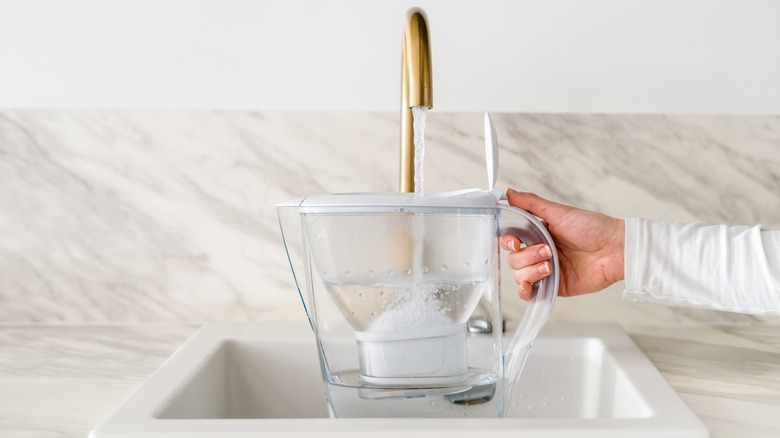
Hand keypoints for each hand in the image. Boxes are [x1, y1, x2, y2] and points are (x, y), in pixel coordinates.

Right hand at [500, 189, 624, 299]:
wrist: (615, 250)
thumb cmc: (594, 228)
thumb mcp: (560, 212)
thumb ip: (531, 203)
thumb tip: (509, 193)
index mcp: (538, 233)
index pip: (510, 239)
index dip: (507, 242)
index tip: (515, 242)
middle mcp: (539, 252)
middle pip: (513, 259)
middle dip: (527, 256)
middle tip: (548, 251)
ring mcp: (545, 270)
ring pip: (519, 276)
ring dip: (531, 271)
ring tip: (551, 266)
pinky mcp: (554, 287)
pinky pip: (529, 294)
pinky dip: (524, 291)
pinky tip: (530, 285)